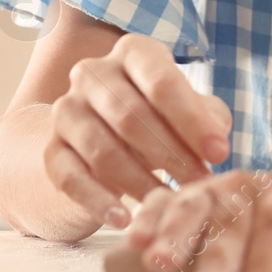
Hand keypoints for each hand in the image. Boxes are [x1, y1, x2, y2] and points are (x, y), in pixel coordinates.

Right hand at [45, 33, 231, 227]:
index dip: (193, 121)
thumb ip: (208, 118)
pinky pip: (71, 178)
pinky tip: (124, 219)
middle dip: (172, 154)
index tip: (220, 154)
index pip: (162, 83)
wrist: (102, 134)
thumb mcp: (188, 108)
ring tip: (169, 204)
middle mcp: (93, 73)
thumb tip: (216, 143)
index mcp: (133, 52)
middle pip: (132, 117)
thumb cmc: (161, 116)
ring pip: (103, 150)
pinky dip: (98, 201)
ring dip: (140, 182)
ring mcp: (66, 110)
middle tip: (200, 184)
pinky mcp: (51, 149)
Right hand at [126, 172, 271, 271]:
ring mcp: (203, 192)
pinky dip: (144, 221)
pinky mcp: (171, 198)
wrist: (270, 191)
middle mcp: (238, 190)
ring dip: (173, 239)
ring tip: (159, 266)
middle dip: (216, 261)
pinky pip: (155, 204)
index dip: (265, 269)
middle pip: (229, 227)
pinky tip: (134, 241)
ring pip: (189, 212)